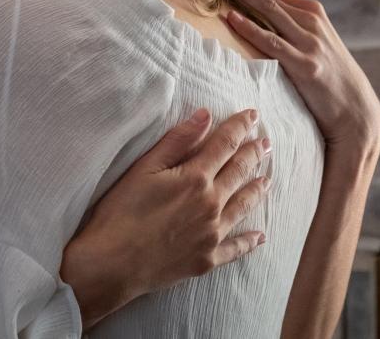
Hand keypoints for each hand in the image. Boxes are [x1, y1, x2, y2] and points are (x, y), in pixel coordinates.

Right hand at [61, 108, 270, 325]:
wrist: (111, 265)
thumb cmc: (121, 212)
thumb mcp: (144, 168)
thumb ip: (178, 140)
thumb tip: (206, 115)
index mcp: (195, 177)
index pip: (225, 144)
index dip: (241, 127)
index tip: (253, 115)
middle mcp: (211, 204)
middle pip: (240, 172)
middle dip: (254, 154)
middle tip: (267, 144)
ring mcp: (212, 233)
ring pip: (243, 206)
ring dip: (257, 189)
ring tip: (267, 179)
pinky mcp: (207, 259)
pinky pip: (236, 248)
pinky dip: (249, 241)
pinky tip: (260, 237)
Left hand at [218, 0, 379, 154]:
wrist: (355, 110)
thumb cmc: (330, 76)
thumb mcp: (317, 42)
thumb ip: (295, 27)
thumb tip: (263, 17)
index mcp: (314, 12)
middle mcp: (313, 22)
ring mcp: (310, 42)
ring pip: (269, 11)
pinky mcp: (305, 64)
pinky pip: (272, 41)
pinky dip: (250, 28)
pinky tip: (232, 18)